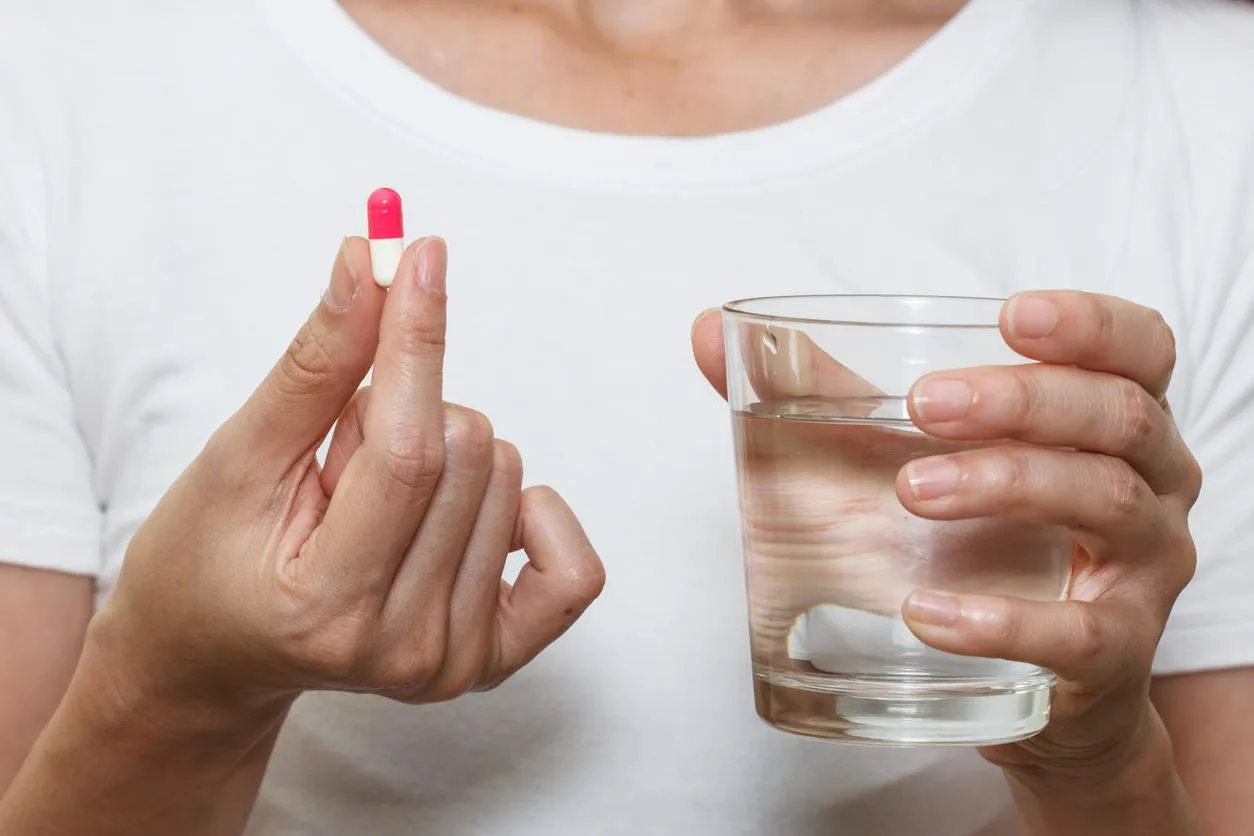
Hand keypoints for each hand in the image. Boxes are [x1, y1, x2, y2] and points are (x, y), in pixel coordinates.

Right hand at [89, 236, 604, 718]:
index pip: (408, 451)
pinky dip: (524, 510)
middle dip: (403, 413)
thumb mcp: (237, 457)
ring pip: (509, 477)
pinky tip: (458, 513)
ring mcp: (456, 661)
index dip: (417, 341)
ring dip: (443, 456)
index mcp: (328, 607)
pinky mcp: (495, 658)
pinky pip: (570, 565)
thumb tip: (371, 264)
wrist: (214, 655)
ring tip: (369, 501)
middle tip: (339, 460)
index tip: (420, 255)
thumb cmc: (205, 560)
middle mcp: (407, 648)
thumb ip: (315, 367)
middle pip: (471, 452)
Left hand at [692, 291, 1200, 786]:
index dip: (1088, 323)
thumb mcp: (913, 457)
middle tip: (927, 406)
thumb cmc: (975, 548)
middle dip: (1021, 400)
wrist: (1035, 692)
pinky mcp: (1115, 655)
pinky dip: (1000, 621)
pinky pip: (1077, 633)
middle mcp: (1149, 482)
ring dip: (1006, 485)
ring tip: (911, 491)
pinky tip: (925, 613)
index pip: (1137, 347)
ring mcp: (1141, 570)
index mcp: (1108, 418)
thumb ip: (822, 394)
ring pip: (1103, 501)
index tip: (1013, 316)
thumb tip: (711, 332)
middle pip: (1117, 415)